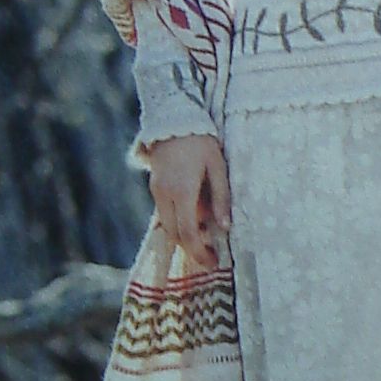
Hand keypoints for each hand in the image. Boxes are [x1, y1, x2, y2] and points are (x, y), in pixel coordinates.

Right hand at [146, 132, 231, 269]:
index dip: (199, 252)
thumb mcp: (217, 166)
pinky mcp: (154, 186)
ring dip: (185, 235)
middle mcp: (164, 194)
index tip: (213, 262)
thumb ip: (221, 197)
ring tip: (207, 236)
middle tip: (211, 256)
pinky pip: (165, 212)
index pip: (188, 233)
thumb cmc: (201, 141)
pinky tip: (197, 217)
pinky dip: (179, 220)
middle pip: (174, 234)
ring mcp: (156, 190)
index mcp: (182, 191)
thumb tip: (225, 227)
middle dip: (191, 249)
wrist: (174, 118)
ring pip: (167, 225)